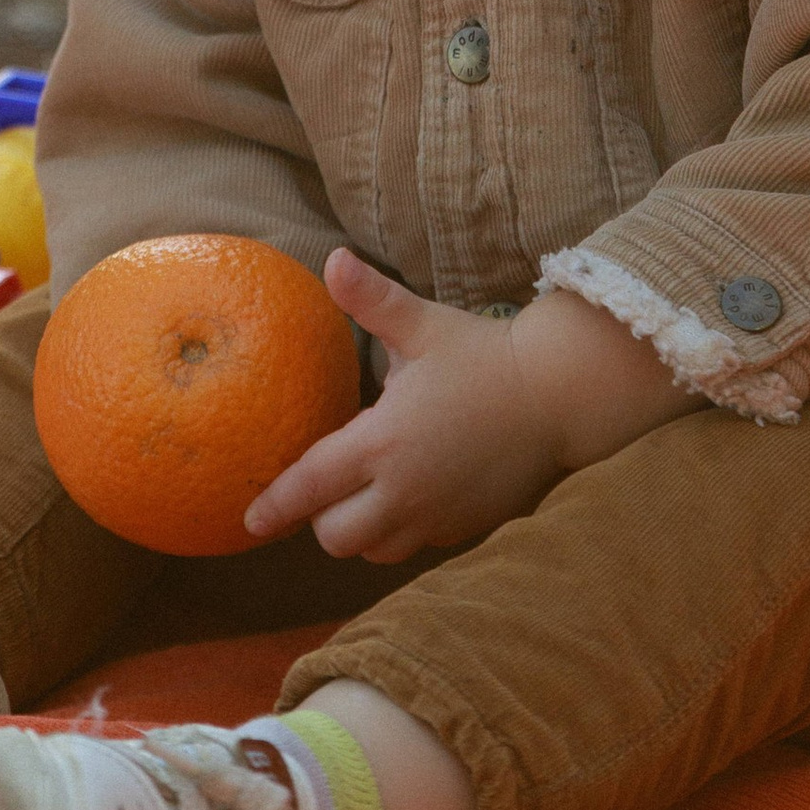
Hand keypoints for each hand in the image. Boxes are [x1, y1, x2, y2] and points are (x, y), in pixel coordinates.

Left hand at [243, 246, 696, 563]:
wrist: (560, 395)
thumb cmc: (487, 355)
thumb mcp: (425, 324)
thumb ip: (373, 301)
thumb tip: (331, 260)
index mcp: (384, 441)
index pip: (311, 486)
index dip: (275, 506)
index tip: (249, 520)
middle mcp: (405, 490)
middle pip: (335, 536)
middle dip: (324, 516)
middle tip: (334, 481)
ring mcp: (438, 516)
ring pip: (375, 549)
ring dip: (364, 528)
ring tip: (373, 487)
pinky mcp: (467, 528)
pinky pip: (417, 546)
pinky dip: (404, 529)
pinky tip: (417, 491)